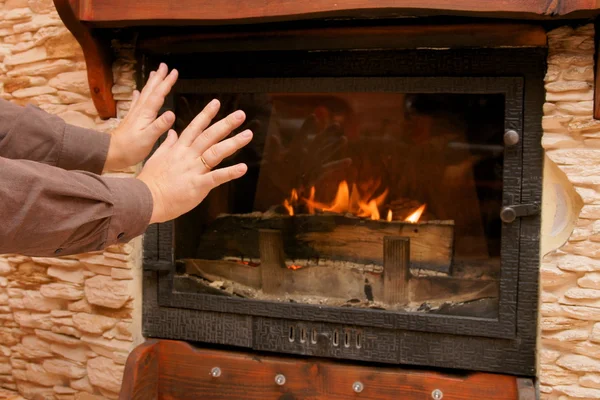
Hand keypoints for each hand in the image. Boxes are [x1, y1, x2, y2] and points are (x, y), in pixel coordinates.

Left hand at [104, 63, 177, 171]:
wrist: (111, 153)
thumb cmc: (130, 148)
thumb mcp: (148, 139)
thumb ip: (159, 126)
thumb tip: (172, 113)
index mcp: (146, 114)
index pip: (158, 95)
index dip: (167, 83)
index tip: (174, 72)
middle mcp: (140, 110)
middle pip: (151, 90)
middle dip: (159, 78)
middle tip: (165, 66)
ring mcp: (135, 114)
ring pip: (145, 94)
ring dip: (151, 83)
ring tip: (154, 73)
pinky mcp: (131, 119)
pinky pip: (136, 103)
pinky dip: (138, 96)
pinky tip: (138, 92)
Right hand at [137, 100, 252, 223]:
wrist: (144, 200)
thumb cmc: (150, 182)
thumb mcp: (156, 157)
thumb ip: (168, 144)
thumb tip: (173, 132)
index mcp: (179, 149)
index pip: (194, 127)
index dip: (206, 114)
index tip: (216, 103)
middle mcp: (188, 156)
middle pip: (209, 136)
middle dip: (226, 124)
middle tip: (240, 115)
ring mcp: (193, 170)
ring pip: (216, 152)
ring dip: (233, 143)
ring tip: (247, 134)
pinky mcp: (198, 185)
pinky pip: (216, 177)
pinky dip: (230, 172)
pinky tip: (242, 168)